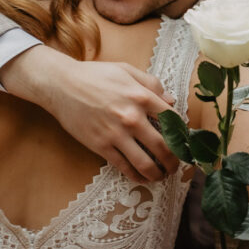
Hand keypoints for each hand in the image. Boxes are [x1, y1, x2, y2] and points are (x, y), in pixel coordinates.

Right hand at [0, 46, 178, 182]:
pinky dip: (136, 176)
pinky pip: (124, 166)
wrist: (62, 85)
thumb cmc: (95, 75)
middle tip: (177, 166)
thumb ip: (151, 84)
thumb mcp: (126, 70)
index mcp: (142, 96)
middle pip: (164, 147)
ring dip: (158, 174)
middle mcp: (132, 117)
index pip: (173, 121)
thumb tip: (171, 100)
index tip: (186, 144)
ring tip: (162, 176)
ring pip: (146, 162)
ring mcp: (116, 134)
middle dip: (175, 161)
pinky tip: (142, 178)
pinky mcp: (101, 146)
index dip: (183, 135)